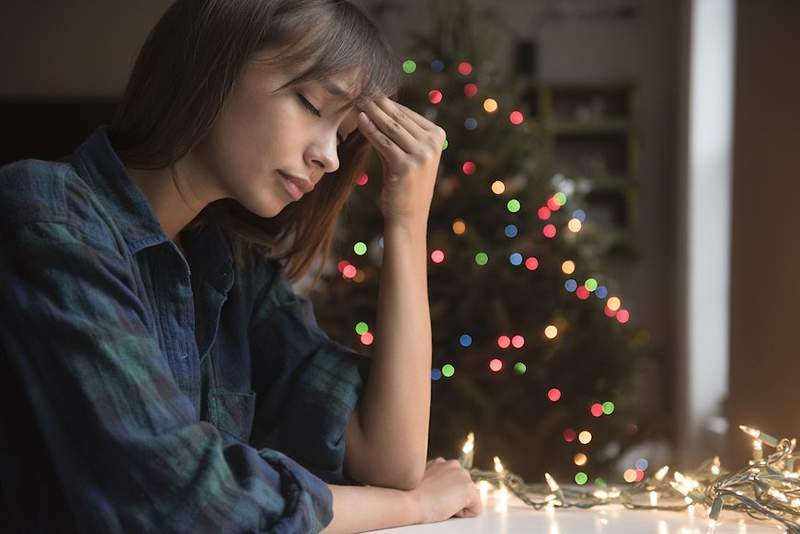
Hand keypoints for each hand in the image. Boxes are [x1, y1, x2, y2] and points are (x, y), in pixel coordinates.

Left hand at [356, 97, 445, 226]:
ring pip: (390, 127)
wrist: (409, 216)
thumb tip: (380, 106)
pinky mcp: (405, 165)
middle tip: (361, 92)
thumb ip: (401, 133)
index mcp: (437, 137)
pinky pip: (383, 142)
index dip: (388, 103)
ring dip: (372, 113)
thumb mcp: (410, 154)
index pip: (408, 114)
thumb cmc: (406, 185)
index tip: (371, 92)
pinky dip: (370, 129)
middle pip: (399, 118)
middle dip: (378, 104)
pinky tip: (360, 121)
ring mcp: (421, 154)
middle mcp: (432, 143)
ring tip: (358, 102)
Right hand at [408, 457, 481, 523]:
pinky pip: (475, 510)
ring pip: (469, 499)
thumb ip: (434, 478)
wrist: (410, 500)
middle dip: (453, 497)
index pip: (453, 482)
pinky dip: (464, 514)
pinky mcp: (469, 490)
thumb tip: (437, 487)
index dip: (443, 494)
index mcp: (442, 463)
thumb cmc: (411, 494)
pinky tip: (449, 509)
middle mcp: (454, 465)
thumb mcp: (422, 480)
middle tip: (436, 500)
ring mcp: (463, 476)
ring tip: (440, 504)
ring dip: (458, 504)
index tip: (432, 495)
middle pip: (462, 489)